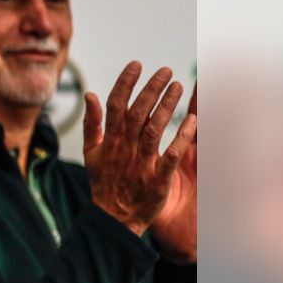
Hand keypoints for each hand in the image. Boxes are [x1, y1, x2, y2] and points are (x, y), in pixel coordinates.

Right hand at [83, 62, 197, 236]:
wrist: (112, 218)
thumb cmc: (104, 183)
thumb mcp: (92, 152)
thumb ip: (92, 123)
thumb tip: (90, 95)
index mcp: (109, 140)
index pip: (116, 104)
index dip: (126, 83)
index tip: (137, 64)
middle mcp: (124, 149)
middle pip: (137, 112)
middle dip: (151, 89)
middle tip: (165, 70)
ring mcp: (140, 163)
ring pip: (153, 129)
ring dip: (166, 106)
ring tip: (178, 86)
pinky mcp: (156, 179)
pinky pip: (170, 156)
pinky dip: (181, 138)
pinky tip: (193, 121)